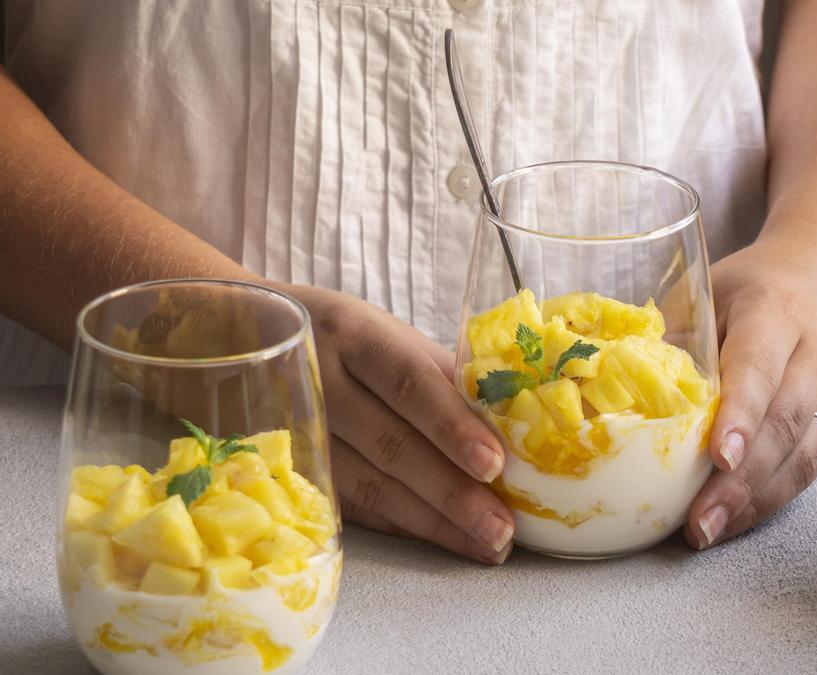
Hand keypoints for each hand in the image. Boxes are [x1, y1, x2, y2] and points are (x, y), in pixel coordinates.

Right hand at [279, 284, 514, 563]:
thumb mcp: (381, 332)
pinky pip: (349, 505)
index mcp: (353, 333)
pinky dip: (400, 525)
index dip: (451, 425)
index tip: (494, 463)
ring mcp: (294, 432)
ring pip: (368, 486)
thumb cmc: (335, 335)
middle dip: (451, 493)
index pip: (408, 381)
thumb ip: (436, 372)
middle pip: (389, 444)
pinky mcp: (285, 471)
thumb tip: (508, 419)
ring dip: (432, 522)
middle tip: (502, 529)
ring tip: (485, 546)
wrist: (233, 338)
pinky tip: (439, 539)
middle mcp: (317, 381)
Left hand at [685, 242, 816, 548]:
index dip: (740, 416)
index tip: (718, 458)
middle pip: (783, 423)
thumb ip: (673, 337)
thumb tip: (610, 388)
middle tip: (700, 520)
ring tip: (710, 531)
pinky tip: (733, 520)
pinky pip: (808, 468)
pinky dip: (769, 499)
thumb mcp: (708, 292)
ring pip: (802, 455)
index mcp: (777, 312)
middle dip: (740, 479)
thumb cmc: (751, 290)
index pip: (759, 369)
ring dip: (754, 501)